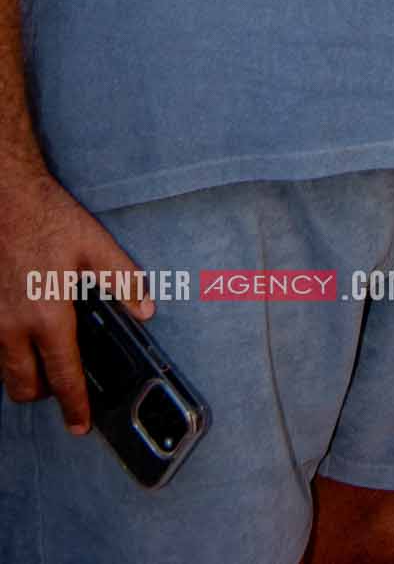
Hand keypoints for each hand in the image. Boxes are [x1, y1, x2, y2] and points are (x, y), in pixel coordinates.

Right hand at [0, 164, 154, 432]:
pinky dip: (9, 354)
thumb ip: (123, 280)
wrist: (6, 201)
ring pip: (5, 371)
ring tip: (45, 361)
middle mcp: (15, 328)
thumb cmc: (49, 221)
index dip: (74, 405)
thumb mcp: (95, 245)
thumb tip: (145, 310)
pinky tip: (25, 336)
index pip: (63, 376)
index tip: (80, 426)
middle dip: (44, 394)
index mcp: (49, 316)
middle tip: (62, 386)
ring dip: (24, 374)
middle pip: (25, 386)